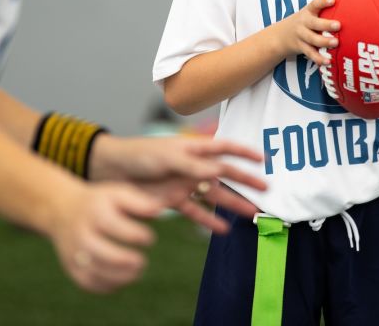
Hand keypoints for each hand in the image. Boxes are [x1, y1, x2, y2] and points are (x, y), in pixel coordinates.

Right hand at [48, 180, 161, 293]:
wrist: (62, 210)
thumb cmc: (100, 203)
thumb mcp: (118, 194)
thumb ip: (141, 202)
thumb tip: (161, 211)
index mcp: (95, 212)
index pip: (118, 227)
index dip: (139, 235)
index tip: (150, 238)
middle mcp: (81, 233)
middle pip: (104, 254)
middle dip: (128, 261)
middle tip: (142, 262)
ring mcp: (74, 252)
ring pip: (97, 272)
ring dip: (121, 276)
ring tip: (136, 272)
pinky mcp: (71, 267)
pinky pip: (90, 283)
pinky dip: (108, 285)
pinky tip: (122, 278)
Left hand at [89, 135, 266, 233]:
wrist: (112, 170)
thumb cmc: (140, 154)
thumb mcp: (167, 157)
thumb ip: (192, 166)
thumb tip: (219, 172)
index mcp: (193, 148)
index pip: (225, 148)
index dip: (245, 152)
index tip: (265, 159)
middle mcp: (193, 166)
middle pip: (225, 174)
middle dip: (245, 182)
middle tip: (266, 191)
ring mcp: (184, 183)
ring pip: (214, 195)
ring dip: (232, 204)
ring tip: (251, 214)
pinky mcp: (173, 200)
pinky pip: (195, 212)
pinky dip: (208, 221)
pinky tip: (223, 230)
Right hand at [273, 0, 339, 65]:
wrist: (281, 35)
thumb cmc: (305, 22)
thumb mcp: (310, 13)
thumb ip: (325, 10)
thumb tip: (351, 4)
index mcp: (308, 12)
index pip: (315, 4)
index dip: (324, 1)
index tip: (333, 0)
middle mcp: (303, 23)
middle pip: (314, 23)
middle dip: (326, 24)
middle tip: (338, 25)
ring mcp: (301, 35)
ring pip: (312, 39)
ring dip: (324, 41)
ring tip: (336, 43)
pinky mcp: (301, 47)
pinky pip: (310, 53)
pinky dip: (319, 58)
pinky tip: (328, 62)